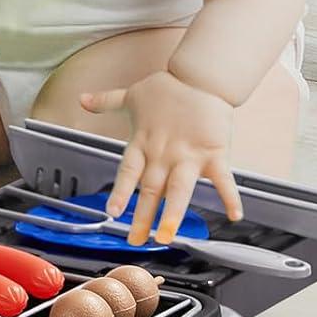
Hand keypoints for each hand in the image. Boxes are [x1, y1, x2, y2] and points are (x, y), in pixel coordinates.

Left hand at [81, 70, 244, 244]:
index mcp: (144, 143)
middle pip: (152, 190)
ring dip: (173, 213)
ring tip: (167, 235)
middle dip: (143, 217)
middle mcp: (164, 154)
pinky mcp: (214, 153)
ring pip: (180, 189)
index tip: (112, 212)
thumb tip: (82, 99)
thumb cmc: (167, 87)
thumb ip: (106, 101)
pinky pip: (224, 179)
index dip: (120, 192)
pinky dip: (231, 197)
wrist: (201, 75)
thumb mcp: (131, 95)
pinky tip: (235, 216)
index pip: (128, 172)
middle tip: (136, 241)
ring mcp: (189, 155)